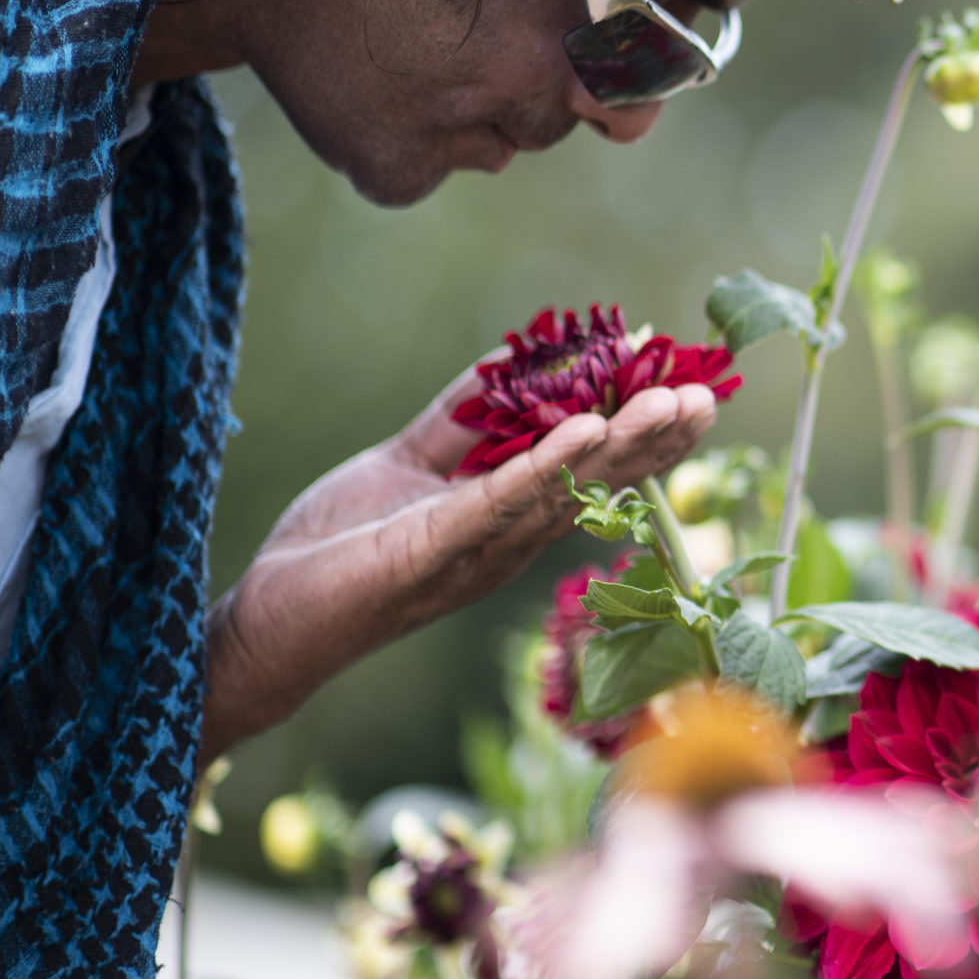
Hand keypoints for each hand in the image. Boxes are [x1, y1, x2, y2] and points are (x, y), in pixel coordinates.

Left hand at [201, 356, 719, 760]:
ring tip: (675, 401)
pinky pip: (503, 500)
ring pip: (570, 487)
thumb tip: (509, 362)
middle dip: (657, 436)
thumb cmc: (338, 545)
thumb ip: (458, 416)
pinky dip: (550, 463)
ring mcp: (482, 547)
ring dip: (626, 444)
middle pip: (600, 480)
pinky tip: (587, 428)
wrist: (270, 616)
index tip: (680, 379)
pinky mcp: (439, 549)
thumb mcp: (405, 462)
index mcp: (509, 514)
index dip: (637, 426)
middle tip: (708, 391)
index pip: (589, 464)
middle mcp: (512, 536)